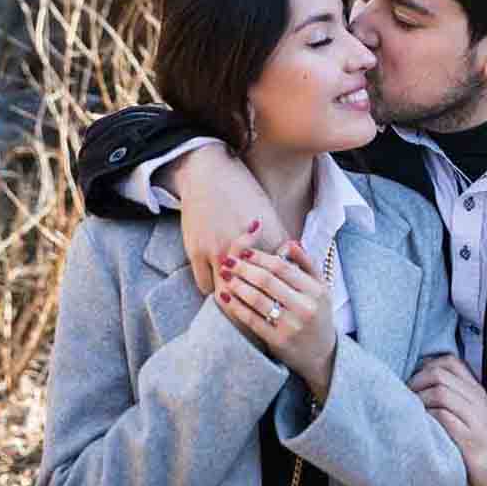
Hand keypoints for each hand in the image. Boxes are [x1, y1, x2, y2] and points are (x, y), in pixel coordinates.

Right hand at [169, 143, 286, 293]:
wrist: (207, 172)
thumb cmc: (242, 189)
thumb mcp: (268, 211)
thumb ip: (279, 237)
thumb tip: (290, 257)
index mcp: (266, 237)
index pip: (277, 277)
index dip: (279, 291)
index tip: (281, 302)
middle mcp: (242, 249)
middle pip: (251, 290)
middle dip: (257, 304)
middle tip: (261, 312)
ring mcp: (217, 252)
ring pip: (226, 293)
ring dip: (233, 299)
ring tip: (240, 304)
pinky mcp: (196, 252)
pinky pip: (205, 285)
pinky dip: (214, 289)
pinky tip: (221, 288)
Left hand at [217, 241, 337, 400]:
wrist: (322, 355)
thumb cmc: (318, 315)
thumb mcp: (321, 287)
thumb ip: (306, 263)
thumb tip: (288, 243)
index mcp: (315, 290)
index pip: (282, 267)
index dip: (261, 257)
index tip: (244, 252)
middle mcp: (304, 307)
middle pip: (267, 281)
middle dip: (244, 268)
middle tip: (228, 261)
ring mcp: (291, 325)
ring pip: (257, 299)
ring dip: (237, 285)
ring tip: (225, 276)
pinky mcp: (278, 341)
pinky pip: (252, 319)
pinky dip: (236, 306)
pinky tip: (226, 297)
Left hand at [409, 354, 486, 485]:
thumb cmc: (486, 443)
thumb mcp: (476, 414)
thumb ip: (458, 398)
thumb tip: (425, 386)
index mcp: (476, 391)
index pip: (450, 362)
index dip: (426, 366)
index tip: (415, 381)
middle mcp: (476, 400)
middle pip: (439, 375)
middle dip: (416, 382)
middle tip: (406, 396)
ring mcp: (474, 419)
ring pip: (440, 393)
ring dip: (419, 399)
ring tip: (411, 411)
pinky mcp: (470, 441)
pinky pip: (443, 418)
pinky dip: (428, 418)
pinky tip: (423, 426)